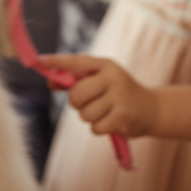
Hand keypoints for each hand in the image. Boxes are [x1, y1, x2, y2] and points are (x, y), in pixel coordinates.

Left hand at [38, 54, 157, 138]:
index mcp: (104, 65)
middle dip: (76, 103)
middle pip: (77, 93)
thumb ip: (74, 80)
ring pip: (85, 113)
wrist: (151, 108)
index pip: (76, 61)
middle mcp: (112, 77)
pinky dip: (98, 128)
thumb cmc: (116, 92)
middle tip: (86, 102)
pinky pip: (95, 127)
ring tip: (103, 112)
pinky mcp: (124, 116)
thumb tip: (51, 82)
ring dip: (89, 117)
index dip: (56, 62)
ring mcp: (120, 96)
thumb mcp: (99, 80)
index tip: (38, 61)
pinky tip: (110, 121)